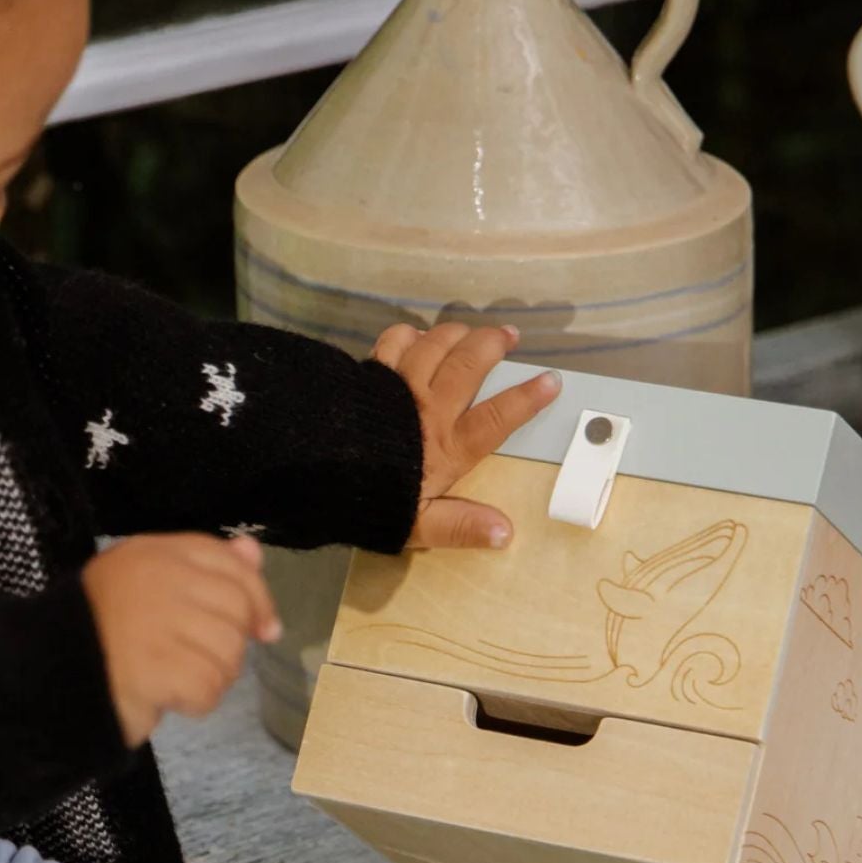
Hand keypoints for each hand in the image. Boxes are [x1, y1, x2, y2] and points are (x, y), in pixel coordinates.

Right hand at [83, 534, 280, 746]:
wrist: (45, 674)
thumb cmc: (101, 631)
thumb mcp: (152, 585)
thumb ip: (206, 567)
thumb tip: (254, 551)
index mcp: (155, 553)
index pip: (231, 565)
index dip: (256, 599)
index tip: (263, 629)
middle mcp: (158, 578)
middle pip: (236, 612)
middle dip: (228, 646)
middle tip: (195, 661)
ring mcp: (156, 621)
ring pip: (228, 653)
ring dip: (211, 677)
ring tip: (175, 679)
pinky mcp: (154, 666)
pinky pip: (207, 687)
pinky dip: (196, 702)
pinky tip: (169, 698)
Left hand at [372, 322, 561, 550]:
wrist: (311, 474)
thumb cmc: (366, 502)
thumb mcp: (416, 527)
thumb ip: (460, 526)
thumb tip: (504, 532)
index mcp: (447, 447)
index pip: (497, 418)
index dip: (527, 398)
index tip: (551, 381)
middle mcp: (429, 408)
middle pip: (469, 364)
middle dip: (493, 345)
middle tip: (509, 335)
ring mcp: (398, 385)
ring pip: (436, 345)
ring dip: (458, 333)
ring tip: (471, 330)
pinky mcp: (370, 373)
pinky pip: (395, 341)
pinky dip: (410, 334)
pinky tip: (416, 337)